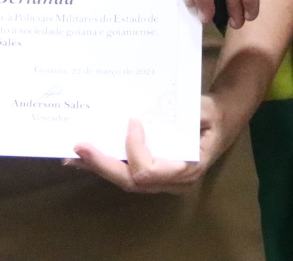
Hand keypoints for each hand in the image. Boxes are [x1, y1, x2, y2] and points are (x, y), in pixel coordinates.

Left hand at [67, 96, 231, 193]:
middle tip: (79, 147)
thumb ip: (186, 112)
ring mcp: (161, 182)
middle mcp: (172, 182)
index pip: (150, 171)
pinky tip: (83, 159)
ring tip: (72, 155)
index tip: (132, 121)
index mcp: (188, 168)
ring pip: (125, 180)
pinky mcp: (151, 176)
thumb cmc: (211, 115)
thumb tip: (152, 110)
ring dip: (98, 167)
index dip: (135, 150)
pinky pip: (126, 173)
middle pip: (132, 181)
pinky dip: (104, 166)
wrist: (220, 124)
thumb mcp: (204, 110)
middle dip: (103, 164)